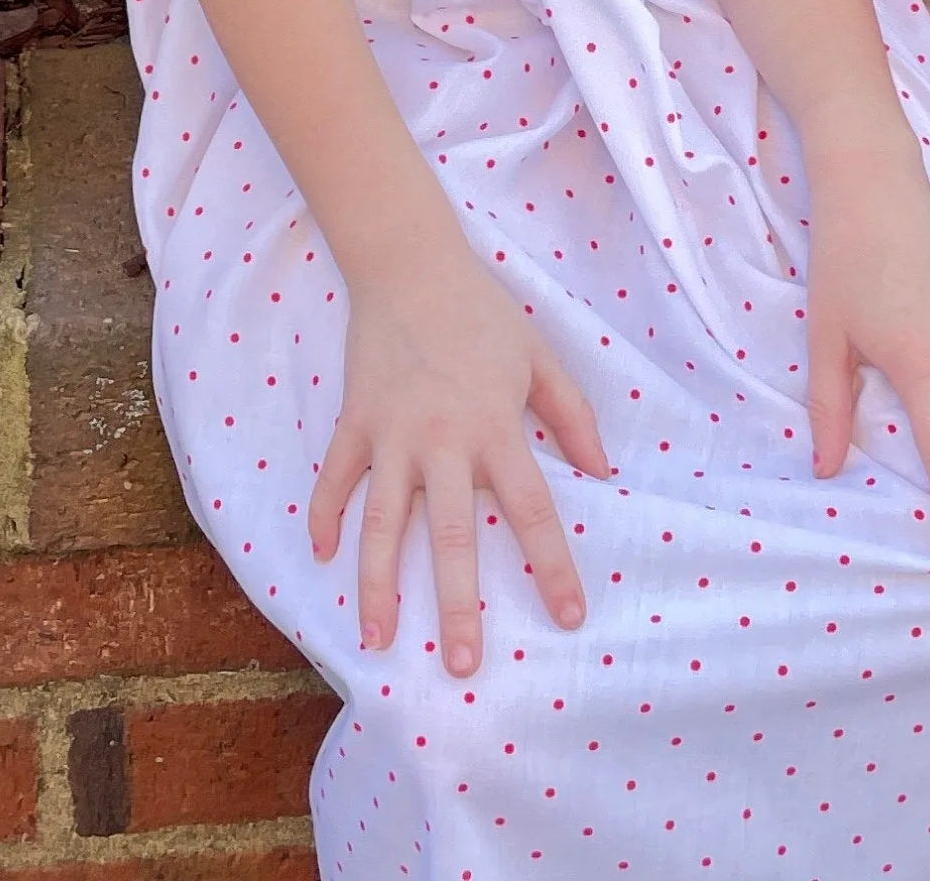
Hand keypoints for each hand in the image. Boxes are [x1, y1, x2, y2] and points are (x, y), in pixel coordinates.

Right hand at [309, 244, 610, 676]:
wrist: (409, 262)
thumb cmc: (482, 312)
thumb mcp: (540, 358)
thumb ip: (573, 416)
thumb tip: (605, 473)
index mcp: (494, 427)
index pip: (532, 510)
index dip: (552, 566)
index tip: (567, 617)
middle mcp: (441, 440)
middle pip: (450, 535)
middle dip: (457, 605)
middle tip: (462, 666)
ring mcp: (390, 433)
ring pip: (382, 522)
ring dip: (378, 583)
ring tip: (378, 641)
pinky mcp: (354, 420)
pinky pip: (335, 478)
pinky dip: (326, 517)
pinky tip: (324, 558)